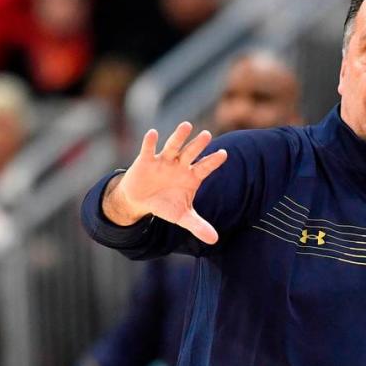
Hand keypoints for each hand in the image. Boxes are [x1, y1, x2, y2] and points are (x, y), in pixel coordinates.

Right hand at [103, 122, 227, 243]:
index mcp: (191, 176)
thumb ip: (198, 225)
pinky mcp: (146, 160)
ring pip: (173, 146)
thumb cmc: (165, 204)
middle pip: (191, 153)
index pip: (205, 167)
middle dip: (198, 145)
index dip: (213, 161)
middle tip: (207, 135)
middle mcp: (179, 165)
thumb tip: (215, 240)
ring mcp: (163, 161)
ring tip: (187, 125)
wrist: (141, 201)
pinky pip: (149, 149)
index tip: (224, 154)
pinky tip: (153, 133)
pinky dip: (150, 142)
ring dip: (179, 136)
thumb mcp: (182, 216)